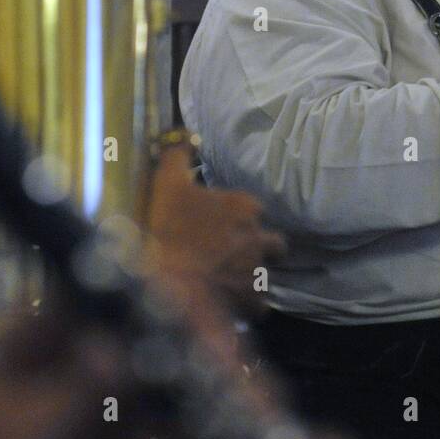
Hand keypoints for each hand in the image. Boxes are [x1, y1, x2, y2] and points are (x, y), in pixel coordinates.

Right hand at [147, 141, 285, 316]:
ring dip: (254, 277)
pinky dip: (248, 306)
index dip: (240, 217)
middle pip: (273, 242)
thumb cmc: (167, 228)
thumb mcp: (166, 182)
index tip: (222, 223)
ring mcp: (257, 271)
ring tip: (231, 283)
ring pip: (267, 274)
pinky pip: (260, 305)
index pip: (255, 209)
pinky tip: (230, 305)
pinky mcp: (252, 301)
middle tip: (234, 253)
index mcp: (244, 207)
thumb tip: (184, 132)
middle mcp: (258, 237)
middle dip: (260, 247)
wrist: (167, 282)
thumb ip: (177, 154)